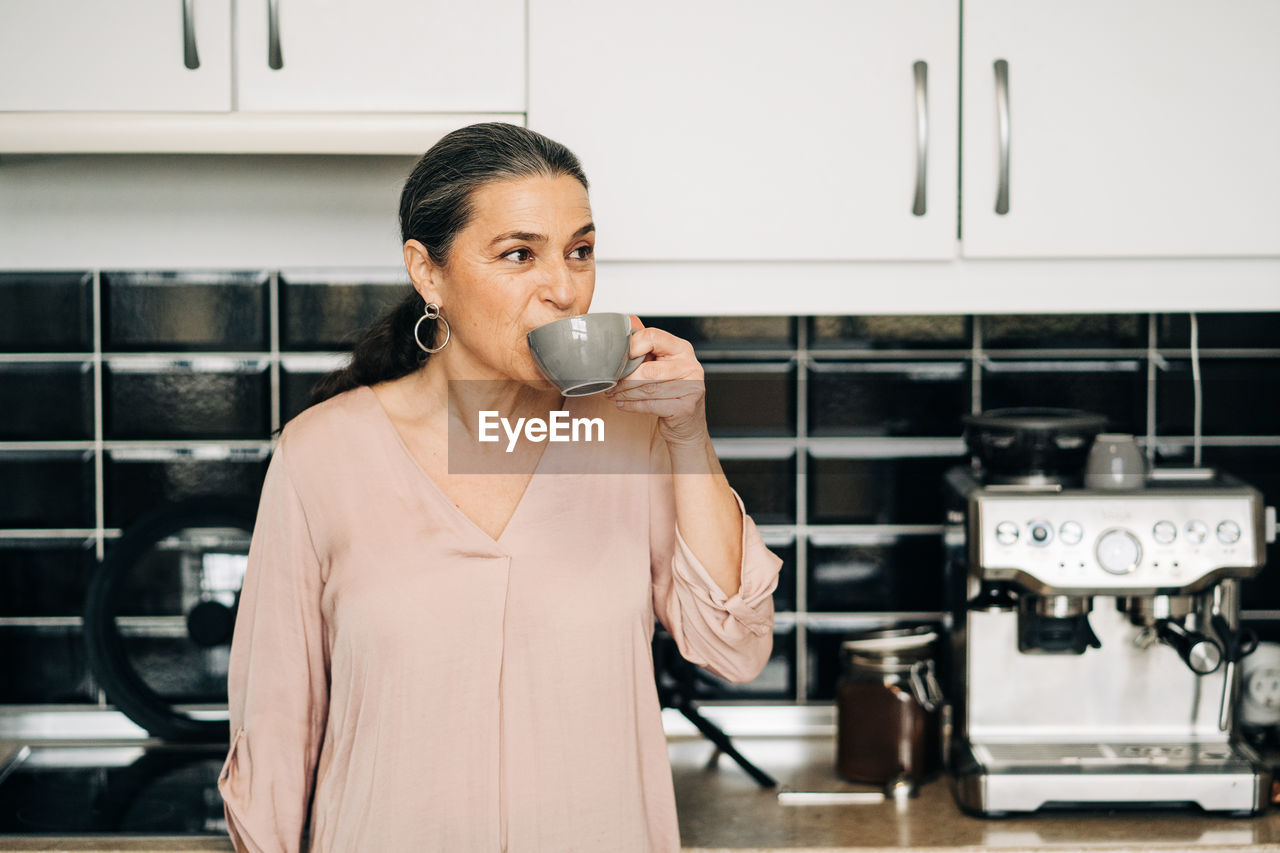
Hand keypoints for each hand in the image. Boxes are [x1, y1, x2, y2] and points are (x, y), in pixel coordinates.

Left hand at [603, 316, 708, 446]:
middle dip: (624, 379)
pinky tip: (622, 405)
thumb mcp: (660, 367)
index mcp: (681, 349)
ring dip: (625, 393)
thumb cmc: (670, 392)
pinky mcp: (686, 408)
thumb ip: (644, 357)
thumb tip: (615, 353)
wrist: (685, 423)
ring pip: (648, 389)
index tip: (617, 360)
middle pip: (648, 369)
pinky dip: (632, 405)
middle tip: (610, 384)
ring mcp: (691, 387)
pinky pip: (651, 405)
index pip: (652, 337)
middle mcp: (690, 365)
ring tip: (613, 395)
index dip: (631, 348)